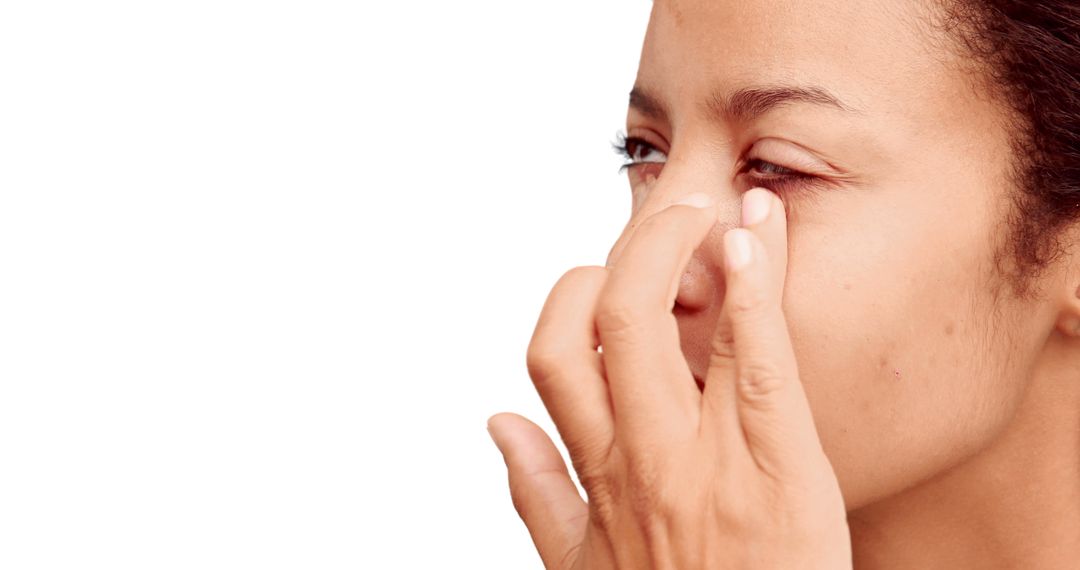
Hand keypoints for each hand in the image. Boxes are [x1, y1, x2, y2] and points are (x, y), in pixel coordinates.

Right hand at [488, 188, 851, 568]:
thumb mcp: (579, 566)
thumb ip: (536, 491)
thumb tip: (495, 420)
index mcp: (595, 474)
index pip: (551, 356)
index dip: (569, 295)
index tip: (606, 272)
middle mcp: (636, 455)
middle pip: (599, 321)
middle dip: (630, 247)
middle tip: (670, 212)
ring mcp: (702, 456)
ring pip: (660, 324)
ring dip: (681, 246)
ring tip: (712, 203)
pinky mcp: (777, 461)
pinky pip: (753, 359)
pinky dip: (753, 289)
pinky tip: (754, 237)